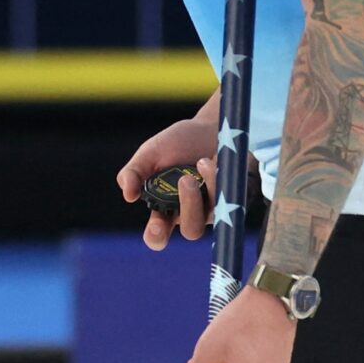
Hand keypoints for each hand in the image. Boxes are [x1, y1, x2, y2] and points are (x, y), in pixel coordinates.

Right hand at [117, 108, 219, 250]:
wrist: (209, 126)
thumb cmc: (177, 144)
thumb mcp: (149, 153)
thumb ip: (133, 172)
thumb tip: (128, 195)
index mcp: (164, 210)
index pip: (158, 236)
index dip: (157, 236)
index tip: (156, 225)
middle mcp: (189, 213)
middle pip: (192, 230)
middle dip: (189, 207)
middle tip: (185, 179)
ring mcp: (214, 207)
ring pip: (214, 214)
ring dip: (209, 189)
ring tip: (202, 161)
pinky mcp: (235, 195)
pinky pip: (232, 197)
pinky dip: (223, 179)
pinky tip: (215, 159)